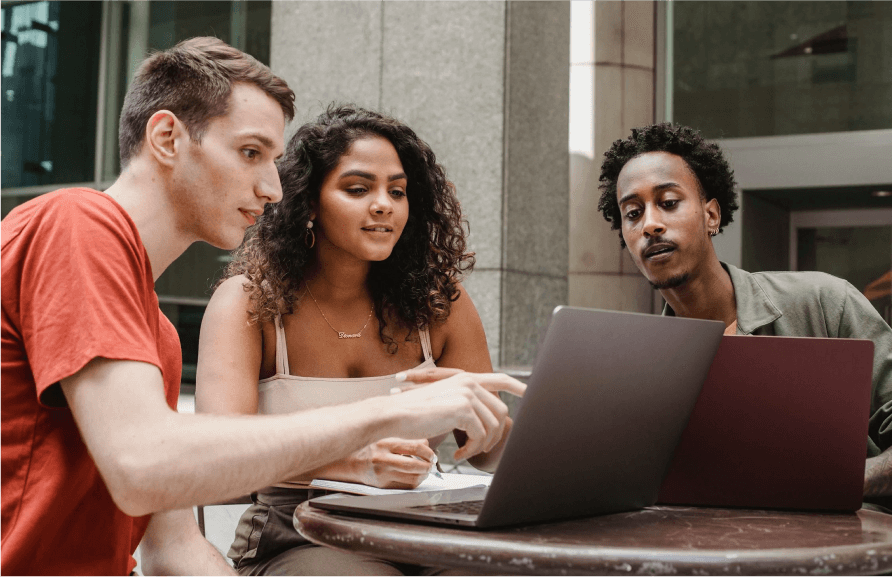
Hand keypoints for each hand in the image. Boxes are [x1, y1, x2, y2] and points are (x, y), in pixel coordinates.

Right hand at [352, 438, 435, 488]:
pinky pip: (405, 487)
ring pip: (412, 479)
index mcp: (386, 443)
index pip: (414, 447)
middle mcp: (382, 459)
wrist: (351, 462)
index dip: (428, 452)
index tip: (432, 455)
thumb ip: (407, 439)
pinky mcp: (382, 486)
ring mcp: (382, 474)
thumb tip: (426, 445)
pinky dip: (415, 482)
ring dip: (423, 476)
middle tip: (431, 464)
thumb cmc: (372, 447)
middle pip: (413, 466)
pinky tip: (415, 476)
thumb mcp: (387, 437)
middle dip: (428, 466)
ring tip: (424, 470)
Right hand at [389, 370, 525, 460]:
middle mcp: (469, 383)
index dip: (519, 386)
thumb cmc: (415, 413)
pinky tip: (457, 453)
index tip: (530, 394)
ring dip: (481, 445)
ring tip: (465, 452)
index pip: (501, 379)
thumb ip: (466, 405)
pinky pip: (480, 436)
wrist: (395, 414)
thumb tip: (488, 420)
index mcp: (465, 379)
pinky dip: (471, 450)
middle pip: (500, 412)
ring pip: (493, 426)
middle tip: (479, 449)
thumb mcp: (445, 403)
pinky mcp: (463, 409)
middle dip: (494, 435)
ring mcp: (467, 394)